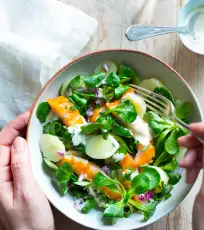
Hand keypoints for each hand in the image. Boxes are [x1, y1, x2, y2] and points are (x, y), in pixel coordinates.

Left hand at [0, 111, 53, 229]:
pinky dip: (32, 147)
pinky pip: (23, 158)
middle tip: (40, 116)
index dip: (15, 126)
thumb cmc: (29, 220)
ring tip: (41, 125)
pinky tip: (41, 143)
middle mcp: (0, 173)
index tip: (31, 114)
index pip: (1, 143)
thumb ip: (20, 166)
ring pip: (16, 149)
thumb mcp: (25, 193)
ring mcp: (9, 176)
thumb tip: (19, 140)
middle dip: (21, 127)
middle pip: (7, 143)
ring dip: (27, 135)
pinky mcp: (19, 179)